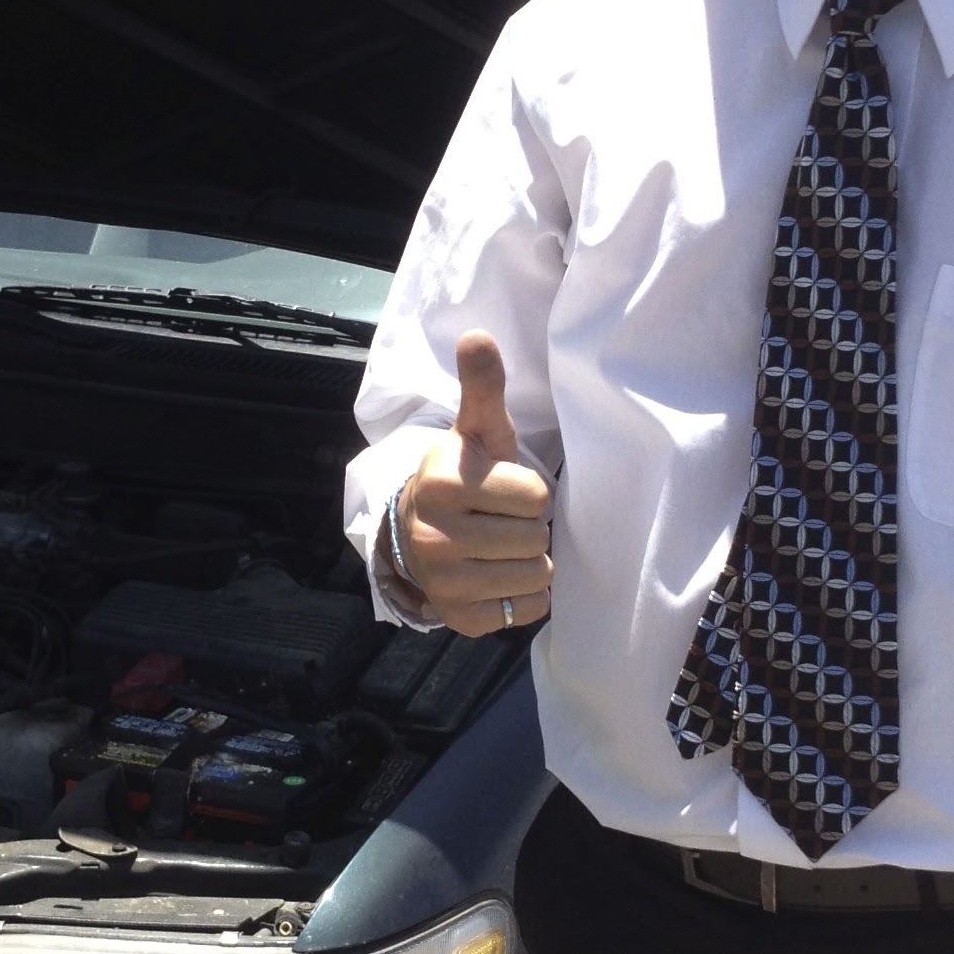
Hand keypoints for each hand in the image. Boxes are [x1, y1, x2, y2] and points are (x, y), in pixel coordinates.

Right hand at [390, 332, 553, 638]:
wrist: (418, 532)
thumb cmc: (465, 477)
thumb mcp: (476, 431)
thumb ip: (483, 386)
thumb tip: (477, 335)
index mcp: (444, 483)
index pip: (534, 496)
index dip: (527, 491)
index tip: (500, 489)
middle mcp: (435, 536)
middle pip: (536, 538)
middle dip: (528, 527)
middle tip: (501, 519)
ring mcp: (444, 583)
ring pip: (535, 575)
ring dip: (529, 562)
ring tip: (500, 546)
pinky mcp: (459, 618)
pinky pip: (527, 610)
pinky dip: (522, 595)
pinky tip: (497, 575)